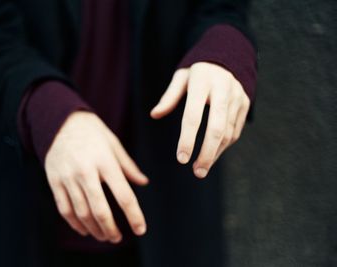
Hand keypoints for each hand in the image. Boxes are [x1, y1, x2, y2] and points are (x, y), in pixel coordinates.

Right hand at [44, 111, 148, 242]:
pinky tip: (85, 229)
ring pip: (81, 212)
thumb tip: (144, 182)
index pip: (123, 195)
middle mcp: (86, 171)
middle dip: (111, 229)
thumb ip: (128, 166)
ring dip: (94, 229)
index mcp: (105, 161)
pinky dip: (75, 223)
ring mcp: (68, 177)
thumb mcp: (114, 144)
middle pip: (100, 209)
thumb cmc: (92, 132)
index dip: (134, 216)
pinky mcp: (55, 181)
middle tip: (117, 239)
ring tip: (104, 237)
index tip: (140, 229)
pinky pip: (64, 209)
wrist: (60, 120)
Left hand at [151, 62, 249, 177]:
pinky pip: (235, 131)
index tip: (181, 159)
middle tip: (197, 173)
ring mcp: (237, 97)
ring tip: (201, 169)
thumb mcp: (181, 77)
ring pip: (228, 133)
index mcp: (202, 82)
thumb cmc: (198, 72)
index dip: (187, 139)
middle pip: (216, 128)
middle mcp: (222, 89)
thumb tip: (154, 115)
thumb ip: (169, 97)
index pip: (193, 115)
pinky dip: (223, 147)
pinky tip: (212, 156)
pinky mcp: (245, 104)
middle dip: (206, 153)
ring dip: (215, 154)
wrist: (228, 57)